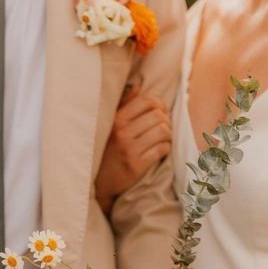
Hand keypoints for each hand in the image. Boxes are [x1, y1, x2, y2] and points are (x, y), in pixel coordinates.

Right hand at [95, 85, 172, 215]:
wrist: (100, 182)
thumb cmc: (107, 150)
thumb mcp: (110, 125)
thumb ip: (124, 105)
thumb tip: (137, 86)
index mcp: (116, 119)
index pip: (147, 100)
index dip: (160, 104)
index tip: (160, 112)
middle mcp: (122, 133)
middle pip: (158, 116)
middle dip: (167, 120)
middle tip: (164, 128)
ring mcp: (129, 150)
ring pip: (163, 132)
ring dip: (168, 135)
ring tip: (164, 139)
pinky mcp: (136, 166)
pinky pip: (161, 150)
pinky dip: (166, 148)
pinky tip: (161, 150)